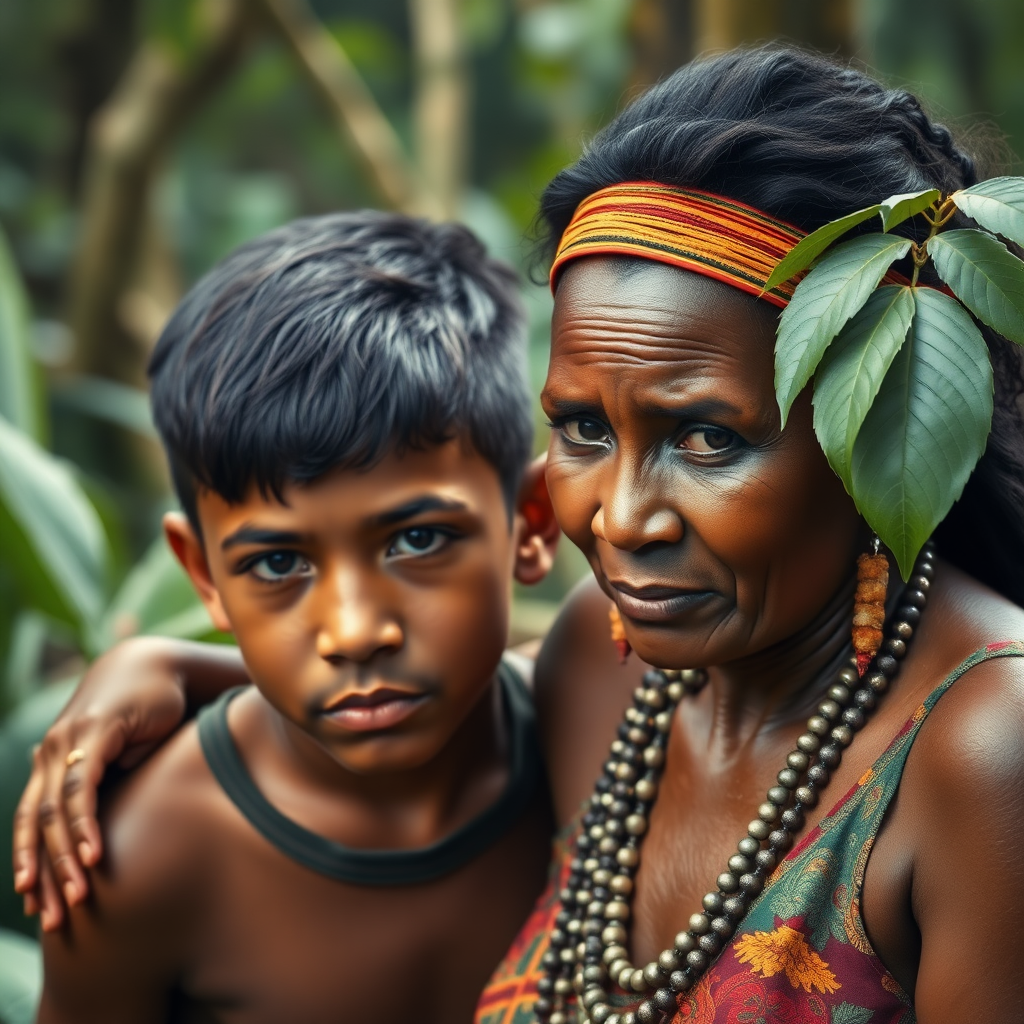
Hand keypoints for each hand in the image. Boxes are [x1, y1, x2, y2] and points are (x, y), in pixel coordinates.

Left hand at [12, 636, 188, 929]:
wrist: (162, 664)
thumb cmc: (147, 713)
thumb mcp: (125, 760)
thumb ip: (109, 789)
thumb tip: (104, 833)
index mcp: (53, 762)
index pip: (33, 822)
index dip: (33, 863)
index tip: (39, 905)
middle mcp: (50, 752)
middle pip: (36, 825)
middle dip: (43, 875)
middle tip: (51, 919)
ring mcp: (68, 740)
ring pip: (55, 812)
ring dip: (63, 859)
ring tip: (76, 898)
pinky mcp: (93, 732)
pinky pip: (82, 788)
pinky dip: (84, 824)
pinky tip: (92, 854)